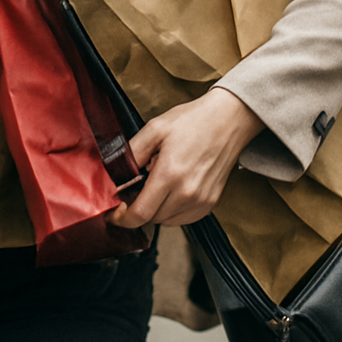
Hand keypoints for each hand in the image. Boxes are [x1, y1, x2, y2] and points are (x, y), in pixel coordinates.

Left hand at [108, 88, 265, 228]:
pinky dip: (171, 210)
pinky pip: (182, 218)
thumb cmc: (193, 121)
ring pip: (166, 220)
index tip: (114, 213)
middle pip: (151, 218)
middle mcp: (187, 193)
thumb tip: (116, 174)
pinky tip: (172, 189)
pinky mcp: (209, 203)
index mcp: (170, 175)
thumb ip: (131, 153)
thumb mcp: (155, 129)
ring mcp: (201, 201)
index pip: (140, 213)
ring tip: (160, 181)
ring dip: (155, 208)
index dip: (122, 218)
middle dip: (138, 206)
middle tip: (139, 184)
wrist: (228, 120)